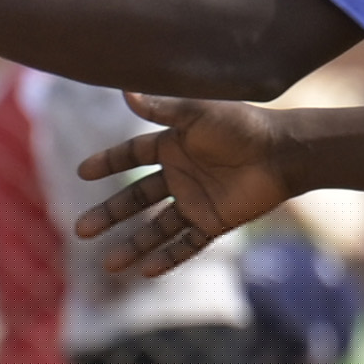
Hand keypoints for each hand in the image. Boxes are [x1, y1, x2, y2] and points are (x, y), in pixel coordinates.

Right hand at [70, 97, 294, 282]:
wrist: (284, 153)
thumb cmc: (242, 126)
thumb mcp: (199, 114)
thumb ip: (162, 109)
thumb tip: (125, 92)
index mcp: (173, 145)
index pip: (131, 155)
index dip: (108, 163)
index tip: (82, 173)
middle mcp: (180, 175)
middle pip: (135, 198)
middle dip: (109, 214)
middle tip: (80, 229)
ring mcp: (195, 201)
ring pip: (156, 228)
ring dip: (133, 245)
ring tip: (108, 264)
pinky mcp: (214, 222)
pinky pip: (187, 244)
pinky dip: (168, 258)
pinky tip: (146, 271)